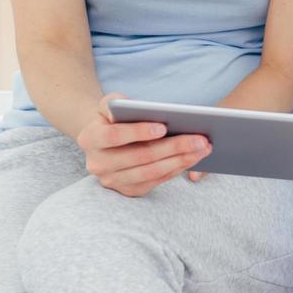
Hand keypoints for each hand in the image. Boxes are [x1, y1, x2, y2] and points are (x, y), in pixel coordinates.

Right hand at [76, 93, 209, 196]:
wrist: (105, 140)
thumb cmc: (113, 117)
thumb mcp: (108, 104)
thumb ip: (113, 102)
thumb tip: (129, 109)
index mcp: (89, 138)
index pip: (114, 136)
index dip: (139, 132)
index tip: (164, 127)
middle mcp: (97, 164)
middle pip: (140, 157)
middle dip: (173, 147)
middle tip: (201, 138)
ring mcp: (112, 181)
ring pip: (151, 172)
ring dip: (181, 160)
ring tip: (204, 148)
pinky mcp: (128, 190)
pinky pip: (156, 181)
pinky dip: (177, 169)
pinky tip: (194, 158)